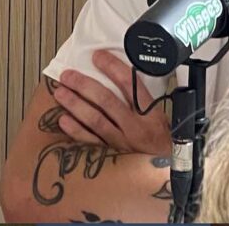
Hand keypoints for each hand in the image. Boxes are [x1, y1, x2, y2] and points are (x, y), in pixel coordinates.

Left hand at [50, 50, 170, 156]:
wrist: (167, 173)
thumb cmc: (162, 142)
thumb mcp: (160, 117)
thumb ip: (143, 99)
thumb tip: (120, 75)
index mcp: (150, 114)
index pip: (130, 84)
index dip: (112, 68)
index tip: (97, 56)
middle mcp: (135, 127)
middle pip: (107, 101)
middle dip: (85, 85)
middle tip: (68, 75)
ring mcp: (121, 143)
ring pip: (95, 120)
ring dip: (75, 104)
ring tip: (61, 92)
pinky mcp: (110, 156)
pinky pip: (90, 142)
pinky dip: (75, 130)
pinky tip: (63, 120)